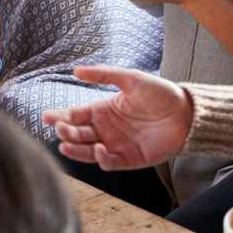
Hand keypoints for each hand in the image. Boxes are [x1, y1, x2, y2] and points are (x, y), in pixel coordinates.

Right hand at [42, 65, 192, 169]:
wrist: (186, 113)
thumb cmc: (159, 93)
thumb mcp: (130, 79)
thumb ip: (103, 74)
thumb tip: (76, 69)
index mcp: (103, 110)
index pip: (75, 115)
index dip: (60, 116)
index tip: (46, 116)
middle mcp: (106, 129)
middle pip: (78, 134)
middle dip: (65, 132)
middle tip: (59, 128)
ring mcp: (116, 145)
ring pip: (88, 151)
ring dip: (76, 149)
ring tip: (65, 144)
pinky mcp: (129, 159)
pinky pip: (110, 162)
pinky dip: (101, 158)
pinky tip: (99, 148)